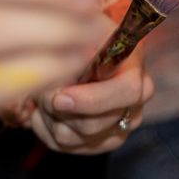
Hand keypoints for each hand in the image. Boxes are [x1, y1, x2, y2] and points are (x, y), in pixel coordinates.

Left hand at [5, 49, 152, 153]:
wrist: (80, 54)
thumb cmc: (81, 42)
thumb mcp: (80, 33)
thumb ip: (74, 50)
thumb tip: (66, 74)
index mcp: (135, 76)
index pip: (125, 93)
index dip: (90, 99)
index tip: (60, 97)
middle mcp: (132, 108)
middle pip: (91, 125)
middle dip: (57, 107)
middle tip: (43, 89)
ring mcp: (116, 130)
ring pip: (71, 138)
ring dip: (47, 115)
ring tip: (44, 94)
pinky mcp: (95, 145)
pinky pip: (60, 145)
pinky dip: (43, 126)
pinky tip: (44, 108)